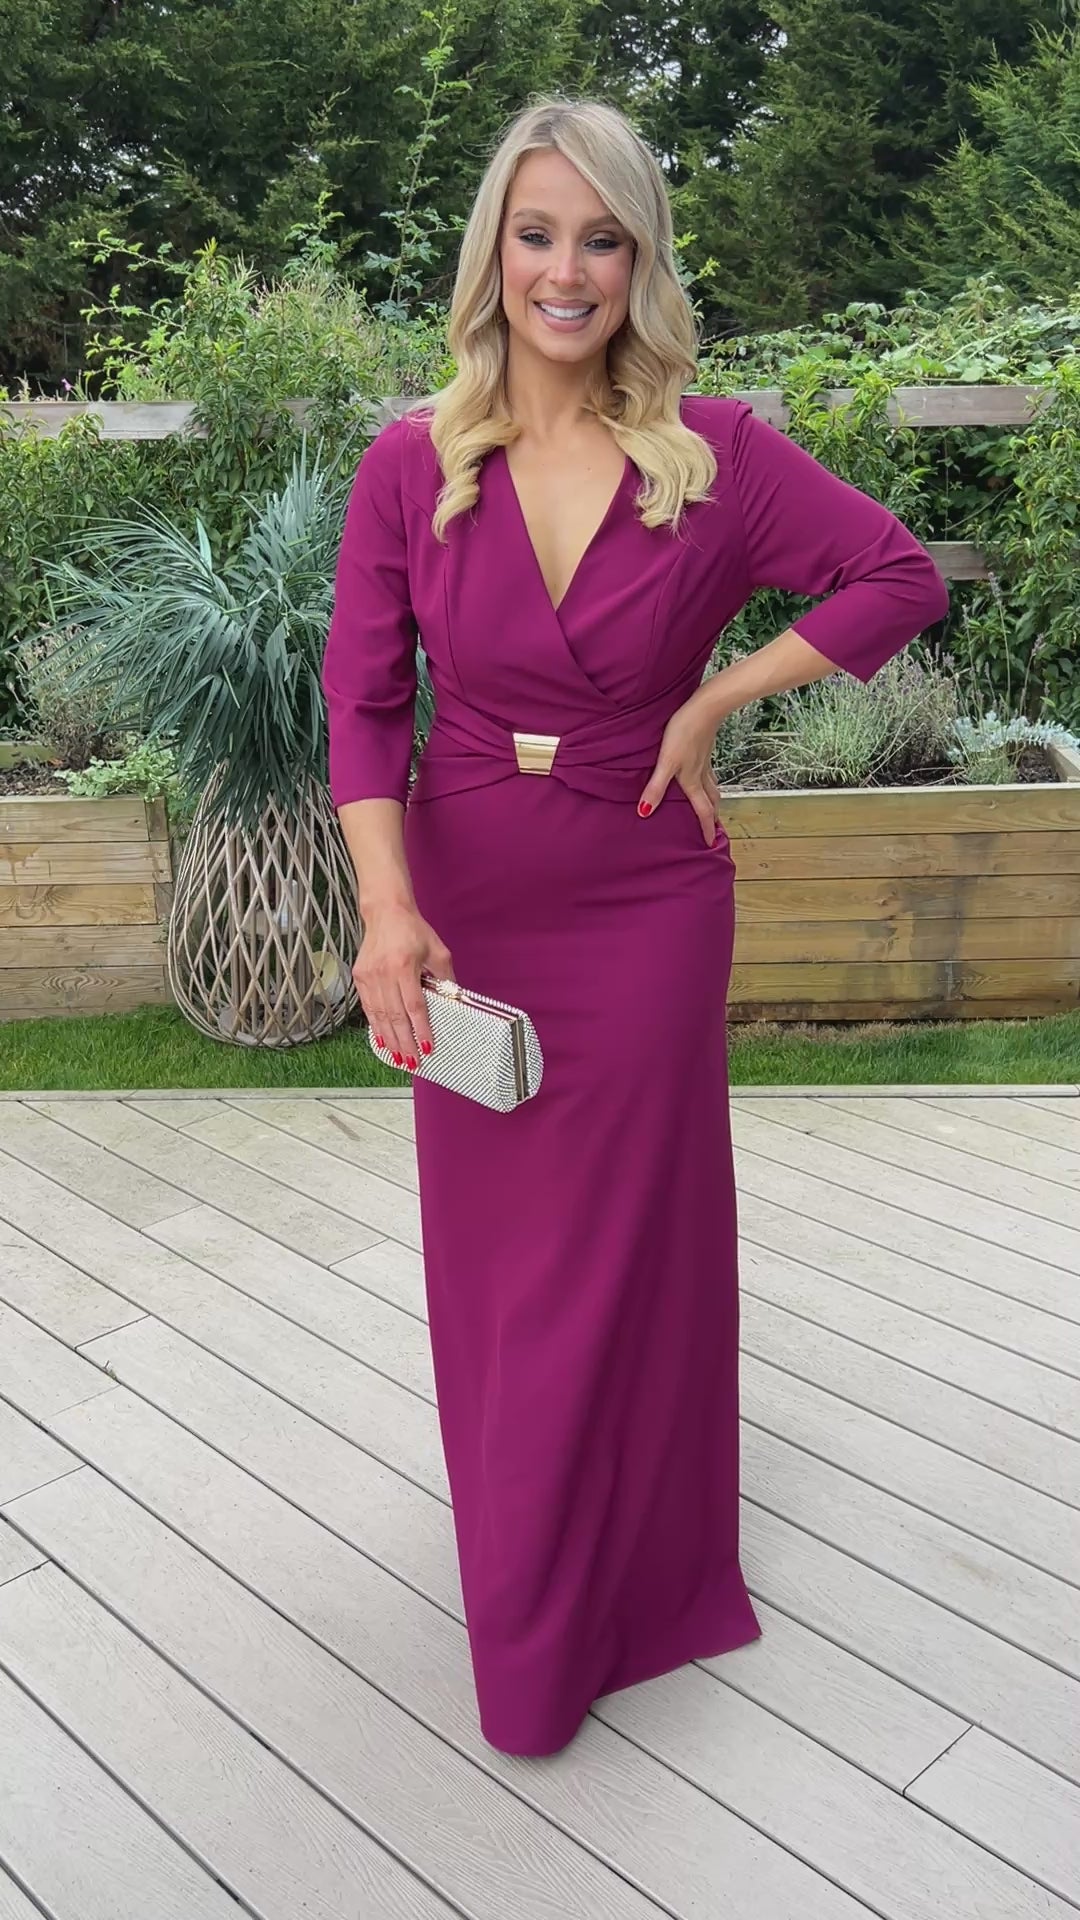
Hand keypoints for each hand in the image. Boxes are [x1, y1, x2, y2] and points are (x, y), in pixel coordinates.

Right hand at [353, 905, 454, 1070]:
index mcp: (405, 966)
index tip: (428, 1047)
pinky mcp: (360, 977)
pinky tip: (382, 1040)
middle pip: (395, 1016)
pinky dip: (375, 1026)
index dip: (421, 1029)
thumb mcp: (438, 951)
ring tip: (399, 1057)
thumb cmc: (413, 930)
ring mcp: (369, 976)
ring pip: (379, 1015)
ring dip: (390, 1039)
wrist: (385, 913)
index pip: (414, 1006)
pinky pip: (368, 1007)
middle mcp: (384, 973)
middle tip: (413, 1062)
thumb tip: (454, 1001)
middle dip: (405, 1042)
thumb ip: (446, 977)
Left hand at [637, 689, 722, 844]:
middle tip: (714, 829)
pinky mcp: (704, 748)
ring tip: (711, 808)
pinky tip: (702, 776)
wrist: (705, 707)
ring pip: (712, 787)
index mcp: (693, 781)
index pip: (702, 811)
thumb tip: (645, 812)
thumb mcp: (666, 762)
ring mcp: (705, 761)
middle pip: (711, 801)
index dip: (705, 828)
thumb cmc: (684, 733)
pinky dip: (708, 782)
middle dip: (713, 817)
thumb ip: (656, 787)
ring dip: (713, 800)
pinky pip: (709, 772)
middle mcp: (702, 775)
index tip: (710, 844)